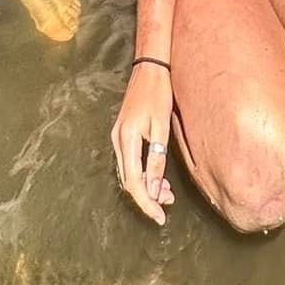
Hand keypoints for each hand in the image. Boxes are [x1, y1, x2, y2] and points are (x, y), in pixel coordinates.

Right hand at [111, 64, 175, 225]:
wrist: (149, 67)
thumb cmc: (158, 93)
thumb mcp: (161, 127)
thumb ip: (157, 159)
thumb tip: (153, 189)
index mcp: (126, 139)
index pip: (134, 182)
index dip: (146, 203)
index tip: (160, 217)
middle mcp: (118, 140)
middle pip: (128, 181)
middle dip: (147, 197)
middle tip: (166, 208)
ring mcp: (118, 136)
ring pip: (129, 172)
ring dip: (146, 186)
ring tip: (166, 193)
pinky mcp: (123, 133)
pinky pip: (130, 161)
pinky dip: (143, 173)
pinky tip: (157, 176)